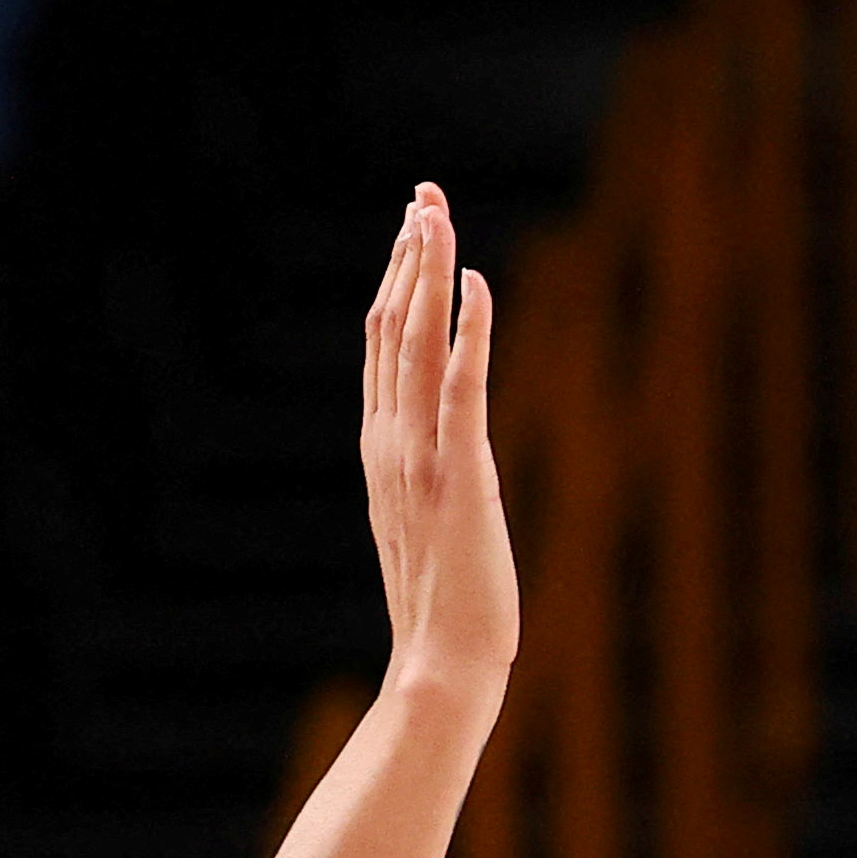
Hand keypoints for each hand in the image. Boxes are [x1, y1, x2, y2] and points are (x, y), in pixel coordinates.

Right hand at [361, 183, 518, 694]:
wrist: (441, 663)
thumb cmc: (442, 606)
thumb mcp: (421, 524)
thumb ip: (421, 477)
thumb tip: (435, 449)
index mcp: (380, 451)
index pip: (379, 346)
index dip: (394, 281)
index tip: (412, 227)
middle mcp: (390, 444)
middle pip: (389, 328)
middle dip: (408, 256)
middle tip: (424, 194)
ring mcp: (422, 458)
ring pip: (415, 344)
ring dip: (427, 272)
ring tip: (436, 212)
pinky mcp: (463, 475)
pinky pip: (463, 388)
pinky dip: (469, 330)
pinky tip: (477, 282)